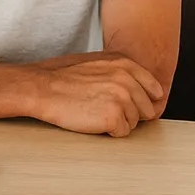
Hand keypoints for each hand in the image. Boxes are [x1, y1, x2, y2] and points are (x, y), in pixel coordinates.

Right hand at [28, 51, 164, 135]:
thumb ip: (120, 71)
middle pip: (147, 108)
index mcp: (124, 64)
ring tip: (95, 112)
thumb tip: (139, 87)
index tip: (133, 104)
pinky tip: (92, 120)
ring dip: (118, 122)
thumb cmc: (61, 77)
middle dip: (130, 113)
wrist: (41, 88)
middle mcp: (127, 80)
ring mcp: (122, 98)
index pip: (153, 88)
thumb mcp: (95, 62)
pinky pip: (122, 133)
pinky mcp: (114, 117)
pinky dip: (109, 132)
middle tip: (106, 109)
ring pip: (134, 122)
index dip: (144, 100)